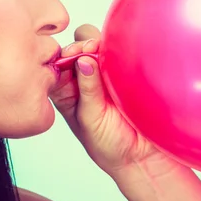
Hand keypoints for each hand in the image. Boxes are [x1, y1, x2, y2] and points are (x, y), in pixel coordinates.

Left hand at [49, 24, 168, 176]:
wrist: (142, 156)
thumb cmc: (109, 145)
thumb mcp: (90, 120)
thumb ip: (87, 91)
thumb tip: (83, 60)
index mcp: (67, 91)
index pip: (59, 64)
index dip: (63, 56)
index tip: (71, 54)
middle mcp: (84, 78)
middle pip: (77, 49)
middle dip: (80, 46)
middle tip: (88, 49)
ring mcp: (106, 72)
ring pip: (98, 46)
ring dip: (99, 45)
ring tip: (103, 51)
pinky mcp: (126, 69)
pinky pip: (121, 52)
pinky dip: (119, 49)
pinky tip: (119, 54)